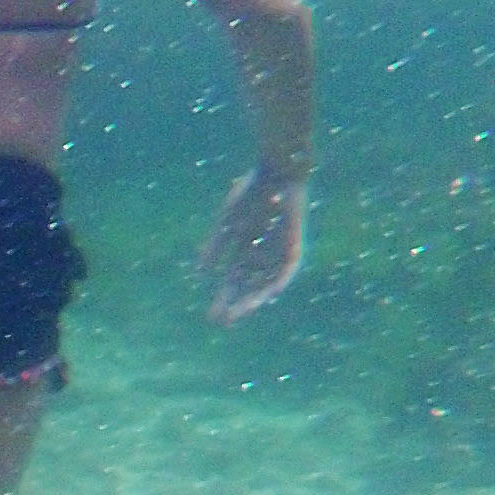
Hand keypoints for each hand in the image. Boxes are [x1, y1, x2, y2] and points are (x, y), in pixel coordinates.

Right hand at [201, 168, 304, 325]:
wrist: (277, 173)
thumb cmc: (251, 192)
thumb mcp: (228, 222)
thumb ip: (216, 246)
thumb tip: (200, 273)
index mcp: (244, 249)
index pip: (233, 281)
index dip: (223, 298)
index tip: (211, 316)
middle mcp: (261, 254)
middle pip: (247, 287)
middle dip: (234, 304)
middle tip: (220, 321)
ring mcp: (278, 252)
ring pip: (265, 284)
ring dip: (252, 301)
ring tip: (238, 314)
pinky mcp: (294, 246)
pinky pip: (286, 271)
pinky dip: (276, 283)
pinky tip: (266, 296)